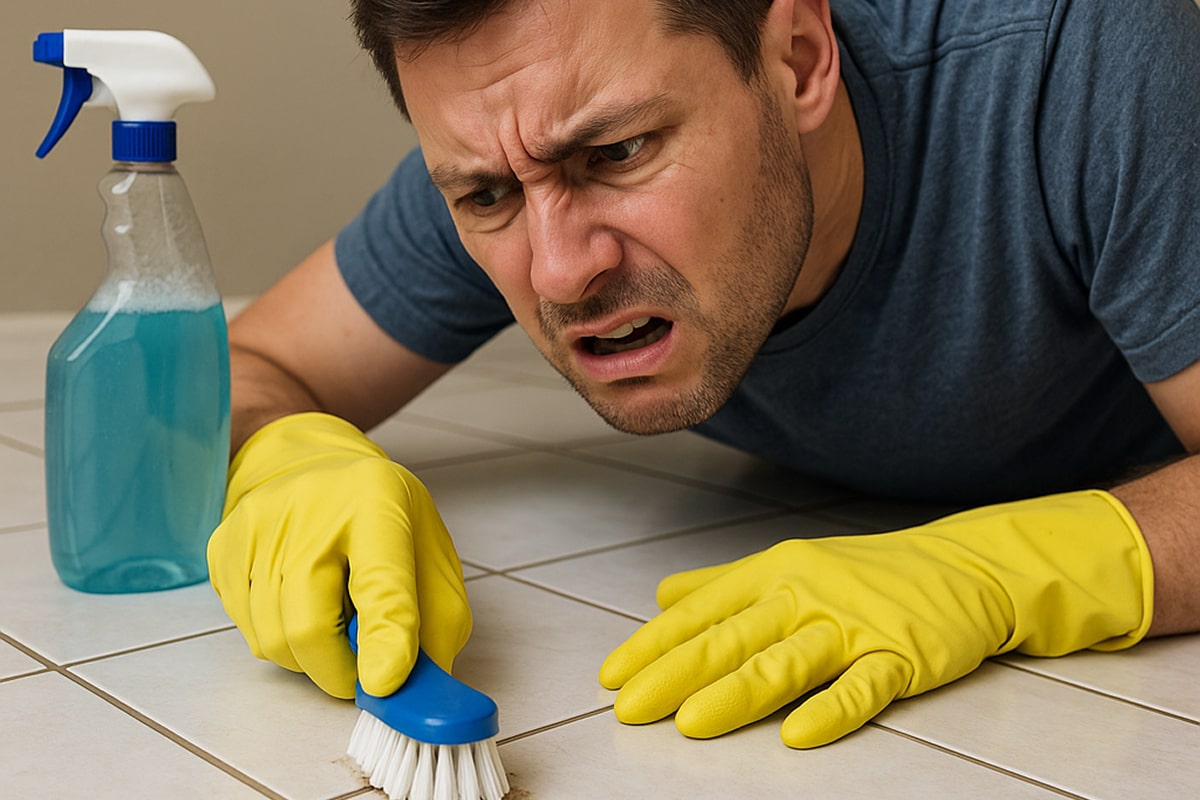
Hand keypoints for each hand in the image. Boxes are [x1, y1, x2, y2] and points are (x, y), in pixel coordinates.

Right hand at [208, 412, 470, 698]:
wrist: (310, 462)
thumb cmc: (379, 518)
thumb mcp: (429, 555)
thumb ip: (433, 625)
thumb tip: (416, 694)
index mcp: (376, 503)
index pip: (381, 583)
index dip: (384, 641)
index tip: (384, 686)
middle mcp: (310, 509)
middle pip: (309, 627)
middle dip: (340, 673)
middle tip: (362, 673)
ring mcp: (257, 528)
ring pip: (273, 640)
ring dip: (310, 659)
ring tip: (334, 624)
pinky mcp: (223, 547)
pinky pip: (248, 631)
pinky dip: (280, 639)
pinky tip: (301, 605)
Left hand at [599, 490, 1152, 747]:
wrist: (963, 567)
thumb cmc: (866, 572)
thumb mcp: (789, 565)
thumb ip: (723, 584)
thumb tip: (662, 596)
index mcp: (773, 573)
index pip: (701, 613)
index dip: (652, 645)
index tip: (612, 676)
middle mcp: (805, 595)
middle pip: (731, 640)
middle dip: (675, 674)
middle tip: (629, 707)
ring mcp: (853, 625)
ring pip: (786, 663)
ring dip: (737, 693)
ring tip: (691, 722)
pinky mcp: (900, 656)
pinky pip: (863, 687)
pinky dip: (832, 711)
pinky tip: (799, 735)